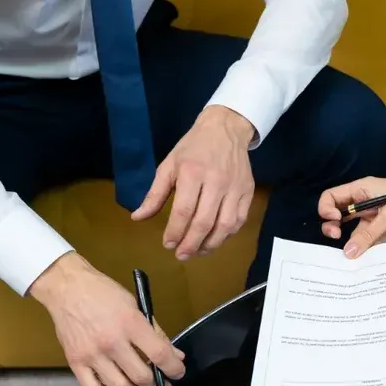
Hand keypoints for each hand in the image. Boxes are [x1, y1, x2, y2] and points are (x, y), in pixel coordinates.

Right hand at [30, 252, 186, 385]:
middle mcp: (111, 342)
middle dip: (157, 385)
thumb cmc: (104, 293)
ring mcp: (91, 355)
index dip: (174, 368)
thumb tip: (175, 355)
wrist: (67, 288)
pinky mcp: (74, 362)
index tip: (178, 373)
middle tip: (162, 385)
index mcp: (130, 324)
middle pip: (141, 376)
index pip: (159, 354)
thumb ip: (156, 332)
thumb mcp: (136, 305)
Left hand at [132, 105, 255, 260]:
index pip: (184, 210)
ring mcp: (235, 187)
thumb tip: (138, 218)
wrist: (226, 129)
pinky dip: (227, 234)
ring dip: (211, 244)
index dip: (175, 232)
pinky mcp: (248, 191)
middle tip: (181, 255)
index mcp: (192, 173)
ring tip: (199, 252)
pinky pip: (239, 220)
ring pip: (225, 225)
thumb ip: (155, 194)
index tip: (167, 244)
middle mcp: (216, 181)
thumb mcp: (168, 165)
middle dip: (191, 244)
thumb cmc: (193, 148)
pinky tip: (215, 239)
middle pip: (205, 222)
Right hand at [318, 165, 385, 257]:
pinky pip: (372, 240)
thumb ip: (368, 234)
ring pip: (356, 232)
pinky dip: (370, 249)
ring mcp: (376, 216)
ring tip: (355, 256)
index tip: (336, 222)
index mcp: (362, 190)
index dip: (327, 210)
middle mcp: (365, 203)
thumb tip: (348, 253)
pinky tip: (370, 259)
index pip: (331, 197)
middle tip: (338, 239)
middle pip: (339, 216)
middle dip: (334, 228)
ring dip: (354, 243)